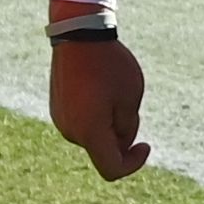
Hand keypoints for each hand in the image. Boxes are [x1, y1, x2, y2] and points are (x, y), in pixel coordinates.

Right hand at [47, 26, 150, 179]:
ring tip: (112, 91)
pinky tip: (98, 88)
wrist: (78, 34)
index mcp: (90, 132)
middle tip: (128, 103)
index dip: (133, 164)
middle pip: (103, 150)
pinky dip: (94, 116)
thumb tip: (119, 143)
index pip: (112, 169)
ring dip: (108, 125)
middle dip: (121, 136)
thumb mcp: (131, 97)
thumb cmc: (110, 64)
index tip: (145, 145)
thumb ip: (127, 127)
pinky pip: (81, 123)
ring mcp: (61, 120)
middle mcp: (71, 131)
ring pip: (93, 136)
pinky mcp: (57, 109)